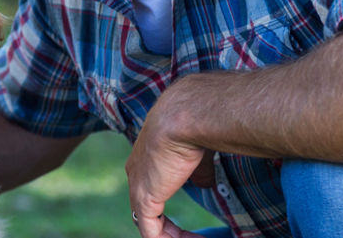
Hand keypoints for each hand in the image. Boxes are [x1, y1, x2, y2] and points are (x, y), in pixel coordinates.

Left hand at [126, 101, 207, 237]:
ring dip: (174, 237)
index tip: (191, 226)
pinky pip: (152, 233)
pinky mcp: (143, 199)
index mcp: (145, 161)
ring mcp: (137, 187)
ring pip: (149, 226)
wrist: (184, 118)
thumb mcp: (195, 153)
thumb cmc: (193, 127)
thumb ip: (196, 172)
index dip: (168, 212)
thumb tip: (205, 184)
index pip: (151, 192)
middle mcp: (136, 175)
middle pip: (148, 213)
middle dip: (171, 231)